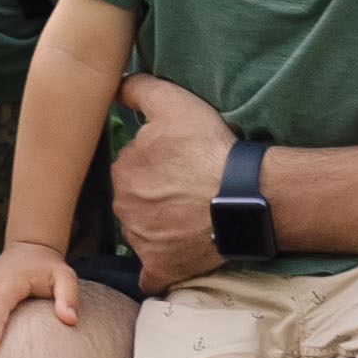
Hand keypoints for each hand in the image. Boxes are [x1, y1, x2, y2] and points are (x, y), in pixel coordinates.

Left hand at [111, 73, 234, 289]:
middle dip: (155, 195)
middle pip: (136, 200)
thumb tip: (114, 86)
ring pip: (144, 232)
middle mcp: (125, 207)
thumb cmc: (209, 149)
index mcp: (124, 170)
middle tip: (188, 189)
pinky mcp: (159, 267)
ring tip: (193, 216)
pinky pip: (152, 272)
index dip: (157, 161)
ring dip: (161, 227)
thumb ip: (138, 89)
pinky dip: (160, 266)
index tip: (180, 162)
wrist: (243, 197)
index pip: (134, 165)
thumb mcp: (174, 103)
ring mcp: (140, 241)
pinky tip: (176, 257)